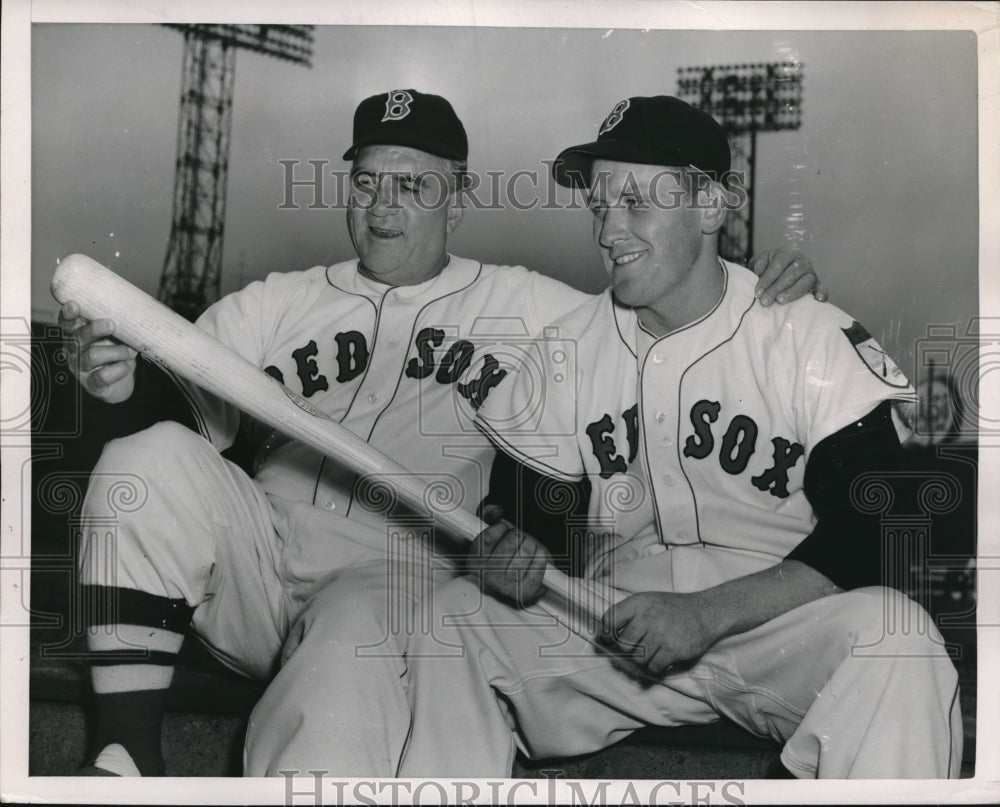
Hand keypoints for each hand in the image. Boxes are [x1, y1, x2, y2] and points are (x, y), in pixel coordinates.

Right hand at [59, 300, 137, 402]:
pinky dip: (119, 369)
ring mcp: (80, 369)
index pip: (67, 323)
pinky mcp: (91, 385)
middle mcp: (74, 351)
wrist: (121, 383)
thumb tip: (129, 313)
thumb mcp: (115, 336)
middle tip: (111, 325)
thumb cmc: (116, 352)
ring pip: (92, 355)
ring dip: (116, 351)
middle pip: (78, 337)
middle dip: (95, 329)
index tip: (73, 305)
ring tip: (131, 351)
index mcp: (76, 335)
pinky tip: (127, 365)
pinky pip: (103, 376)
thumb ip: (115, 325)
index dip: (68, 314)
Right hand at [470, 504, 549, 606]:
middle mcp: (488, 577)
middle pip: (511, 542)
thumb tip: (497, 509)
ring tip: (531, 546)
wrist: (512, 588)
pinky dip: (542, 557)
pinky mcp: (526, 593)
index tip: (505, 528)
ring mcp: (507, 587)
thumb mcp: (491, 537)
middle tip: (521, 537)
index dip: (501, 528)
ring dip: (533, 544)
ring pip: (525, 553)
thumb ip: (489, 517)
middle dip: (520, 535)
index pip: (488, 537)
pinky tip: (539, 555)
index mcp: (476, 563)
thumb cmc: (502, 559)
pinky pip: (538, 566)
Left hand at [599, 591, 716, 676]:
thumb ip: (627, 614)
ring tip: (654, 650)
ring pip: (638, 660)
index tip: (610, 639)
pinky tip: (663, 657)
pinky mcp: (673, 649)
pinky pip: (654, 667)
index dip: (606, 633)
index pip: (610, 620)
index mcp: (639, 603)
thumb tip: (603, 637)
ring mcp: (661, 634)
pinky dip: (656, 666)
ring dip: (644, 660)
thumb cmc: (672, 609)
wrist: (705, 612)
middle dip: (629, 650)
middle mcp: (648, 617)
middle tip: (639, 646)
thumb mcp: (648, 601)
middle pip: (623, 646)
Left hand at [748, 246, 828, 306]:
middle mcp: (802, 262)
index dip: (767, 279)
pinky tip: (817, 299)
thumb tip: (759, 270)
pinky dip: (822, 293)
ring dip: (792, 293)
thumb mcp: (760, 263)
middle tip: (765, 301)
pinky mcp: (817, 285)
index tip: (757, 292)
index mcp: (788, 254)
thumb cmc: (767, 270)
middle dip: (776, 288)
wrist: (777, 277)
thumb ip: (758, 263)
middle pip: (791, 274)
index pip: (778, 265)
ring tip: (780, 301)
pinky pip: (822, 288)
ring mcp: (811, 273)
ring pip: (805, 282)